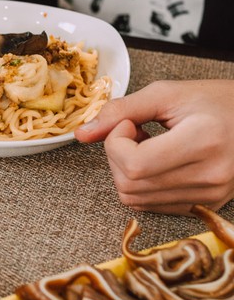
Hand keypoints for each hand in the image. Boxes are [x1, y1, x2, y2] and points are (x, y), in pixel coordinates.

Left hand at [75, 80, 233, 213]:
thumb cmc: (218, 101)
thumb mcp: (167, 94)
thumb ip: (120, 110)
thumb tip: (81, 134)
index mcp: (203, 142)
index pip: (134, 165)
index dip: (116, 143)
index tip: (127, 123)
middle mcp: (209, 176)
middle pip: (129, 185)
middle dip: (117, 156)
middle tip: (135, 131)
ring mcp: (209, 195)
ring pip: (135, 199)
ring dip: (127, 171)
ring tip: (148, 144)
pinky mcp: (205, 205)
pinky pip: (151, 205)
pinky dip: (141, 184)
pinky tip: (157, 160)